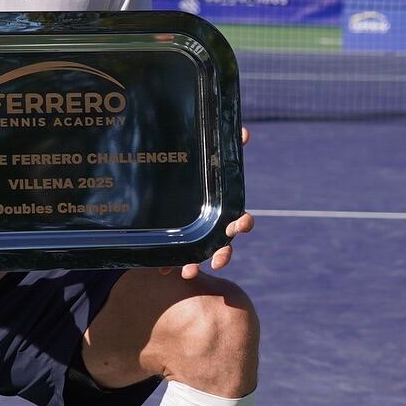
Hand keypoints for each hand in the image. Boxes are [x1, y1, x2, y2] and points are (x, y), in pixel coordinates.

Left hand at [173, 126, 252, 276]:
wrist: (167, 177)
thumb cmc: (198, 165)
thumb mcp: (209, 153)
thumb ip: (227, 143)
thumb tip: (245, 132)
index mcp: (225, 208)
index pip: (240, 218)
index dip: (242, 225)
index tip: (238, 227)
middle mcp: (214, 225)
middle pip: (225, 244)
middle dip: (224, 253)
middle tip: (219, 260)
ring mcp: (197, 235)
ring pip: (202, 255)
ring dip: (198, 264)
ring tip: (188, 273)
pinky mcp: (177, 239)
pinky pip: (176, 255)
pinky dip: (170, 264)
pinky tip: (160, 269)